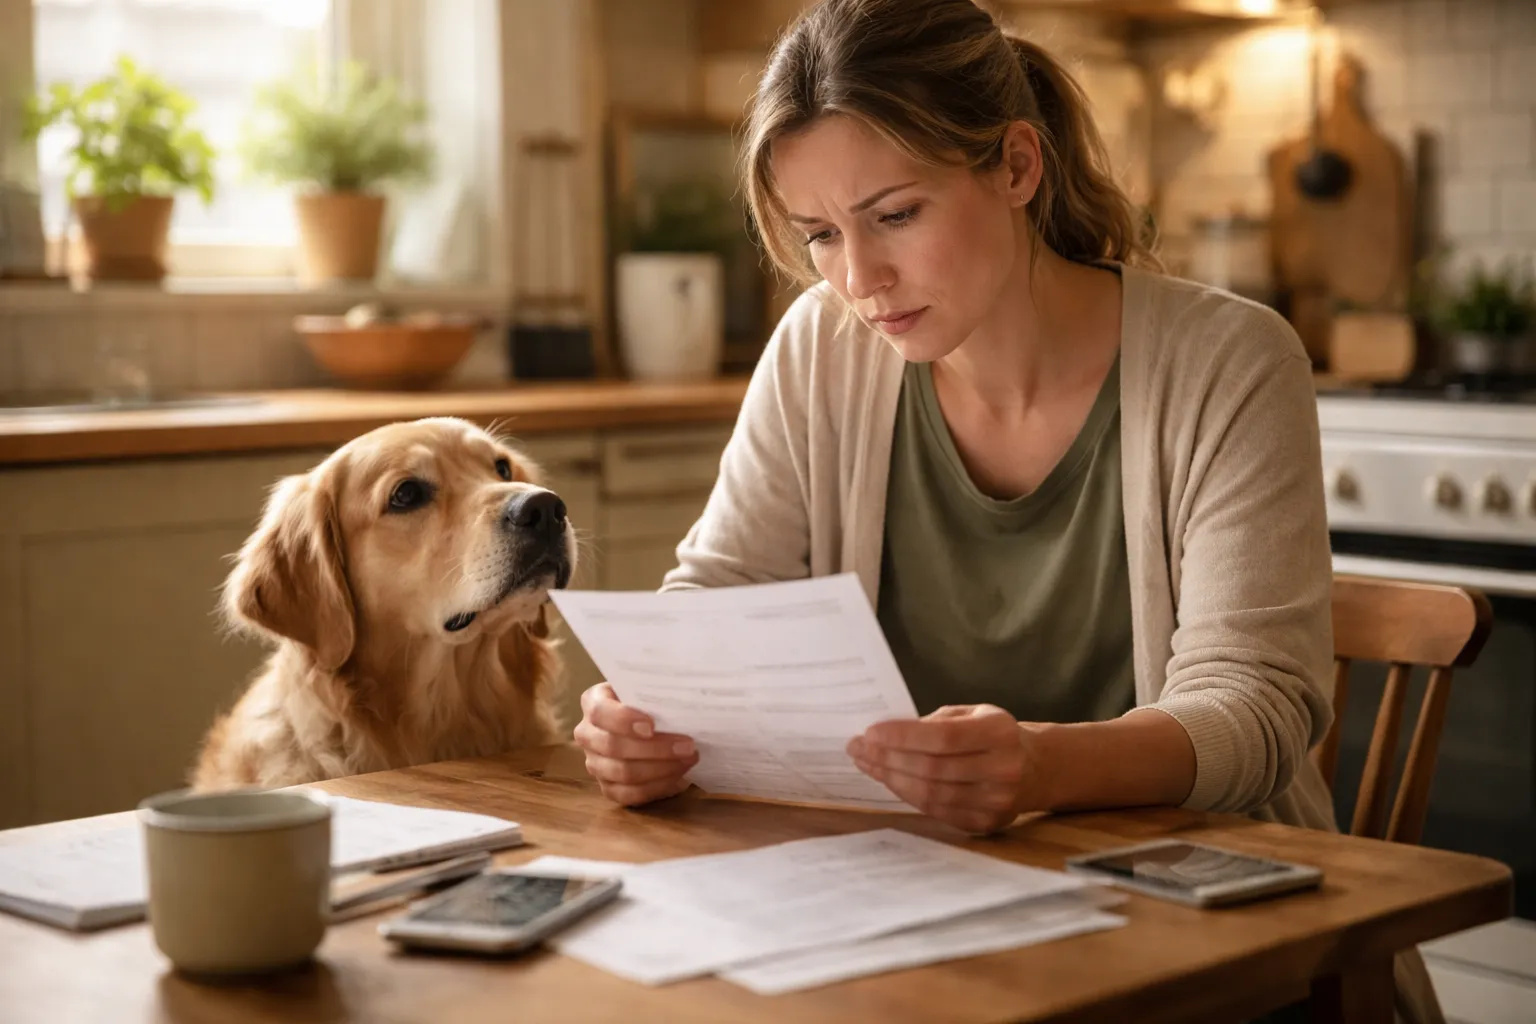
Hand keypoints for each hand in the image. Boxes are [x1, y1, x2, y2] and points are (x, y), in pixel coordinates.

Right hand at [573, 683, 698, 805]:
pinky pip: (630, 794)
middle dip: (655, 748)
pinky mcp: (608, 788)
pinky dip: (658, 786)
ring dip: (661, 768)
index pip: (599, 712)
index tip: (652, 726)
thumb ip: (656, 694)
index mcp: (593, 702)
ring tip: (688, 759)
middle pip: (613, 746)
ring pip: (623, 773)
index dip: (623, 720)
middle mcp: (587, 734)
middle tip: (688, 746)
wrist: (653, 722)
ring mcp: (595, 763)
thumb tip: (681, 706)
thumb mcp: (650, 690)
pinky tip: (679, 776)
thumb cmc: (651, 702)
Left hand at [848, 705, 1032, 834]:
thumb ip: (935, 721)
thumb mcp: (973, 713)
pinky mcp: (986, 823)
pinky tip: (890, 780)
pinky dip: (908, 795)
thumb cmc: (994, 734)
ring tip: (868, 764)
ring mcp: (997, 801)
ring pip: (931, 794)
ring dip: (892, 779)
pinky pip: (937, 811)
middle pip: (933, 768)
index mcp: (1000, 732)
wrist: (1036, 768)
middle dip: (888, 758)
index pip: (943, 737)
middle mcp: (1003, 769)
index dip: (903, 736)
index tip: (870, 732)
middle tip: (858, 748)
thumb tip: (885, 735)